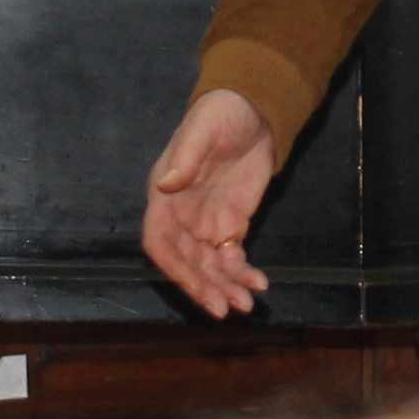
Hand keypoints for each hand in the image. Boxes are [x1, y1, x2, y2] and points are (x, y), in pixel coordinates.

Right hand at [142, 87, 281, 317]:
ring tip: (246, 305)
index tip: (193, 286)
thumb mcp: (202, 129)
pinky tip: (258, 283)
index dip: (173, 267)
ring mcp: (207, 224)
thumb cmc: (219, 114)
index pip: (160, 241)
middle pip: (188, 262)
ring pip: (211, 266)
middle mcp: (182, 218)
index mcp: (165, 198)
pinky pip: (233, 258)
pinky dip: (243, 273)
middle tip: (224, 308)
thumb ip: (185, 156)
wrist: (253, 111)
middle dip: (204, 286)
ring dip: (225, 287)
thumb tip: (166, 183)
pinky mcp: (232, 226)